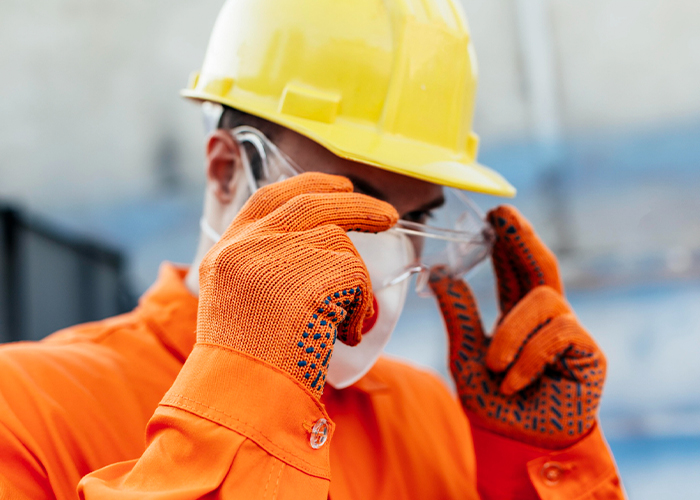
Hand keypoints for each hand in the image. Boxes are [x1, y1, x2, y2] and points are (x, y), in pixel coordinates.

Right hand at [197, 173, 397, 398]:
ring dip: (353, 284)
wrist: (240, 398)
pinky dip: (360, 308)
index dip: (307, 185)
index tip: (338, 185)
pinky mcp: (312, 272)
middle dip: (356, 205)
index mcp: (226, 250)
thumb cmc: (244, 365)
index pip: (268, 198)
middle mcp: (248, 244)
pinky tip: (343, 335)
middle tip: (388, 215)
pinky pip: (357, 278)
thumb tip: (320, 246)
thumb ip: (265, 268)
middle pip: (312, 203)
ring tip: (340, 324)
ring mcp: (279, 254)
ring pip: (340, 246)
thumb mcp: (237, 303)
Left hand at [429, 205, 605, 448]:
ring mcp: (569, 332)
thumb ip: (459, 315)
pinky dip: (529, 356)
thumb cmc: (496, 404)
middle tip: (503, 214)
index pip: (512, 270)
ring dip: (511, 331)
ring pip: (543, 299)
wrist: (520, 447)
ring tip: (494, 365)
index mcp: (516, 316)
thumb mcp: (465, 357)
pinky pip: (558, 332)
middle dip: (523, 238)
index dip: (506, 241)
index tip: (494, 214)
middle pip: (541, 266)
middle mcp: (545, 318)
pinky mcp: (589, 352)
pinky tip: (516, 381)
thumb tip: (441, 272)